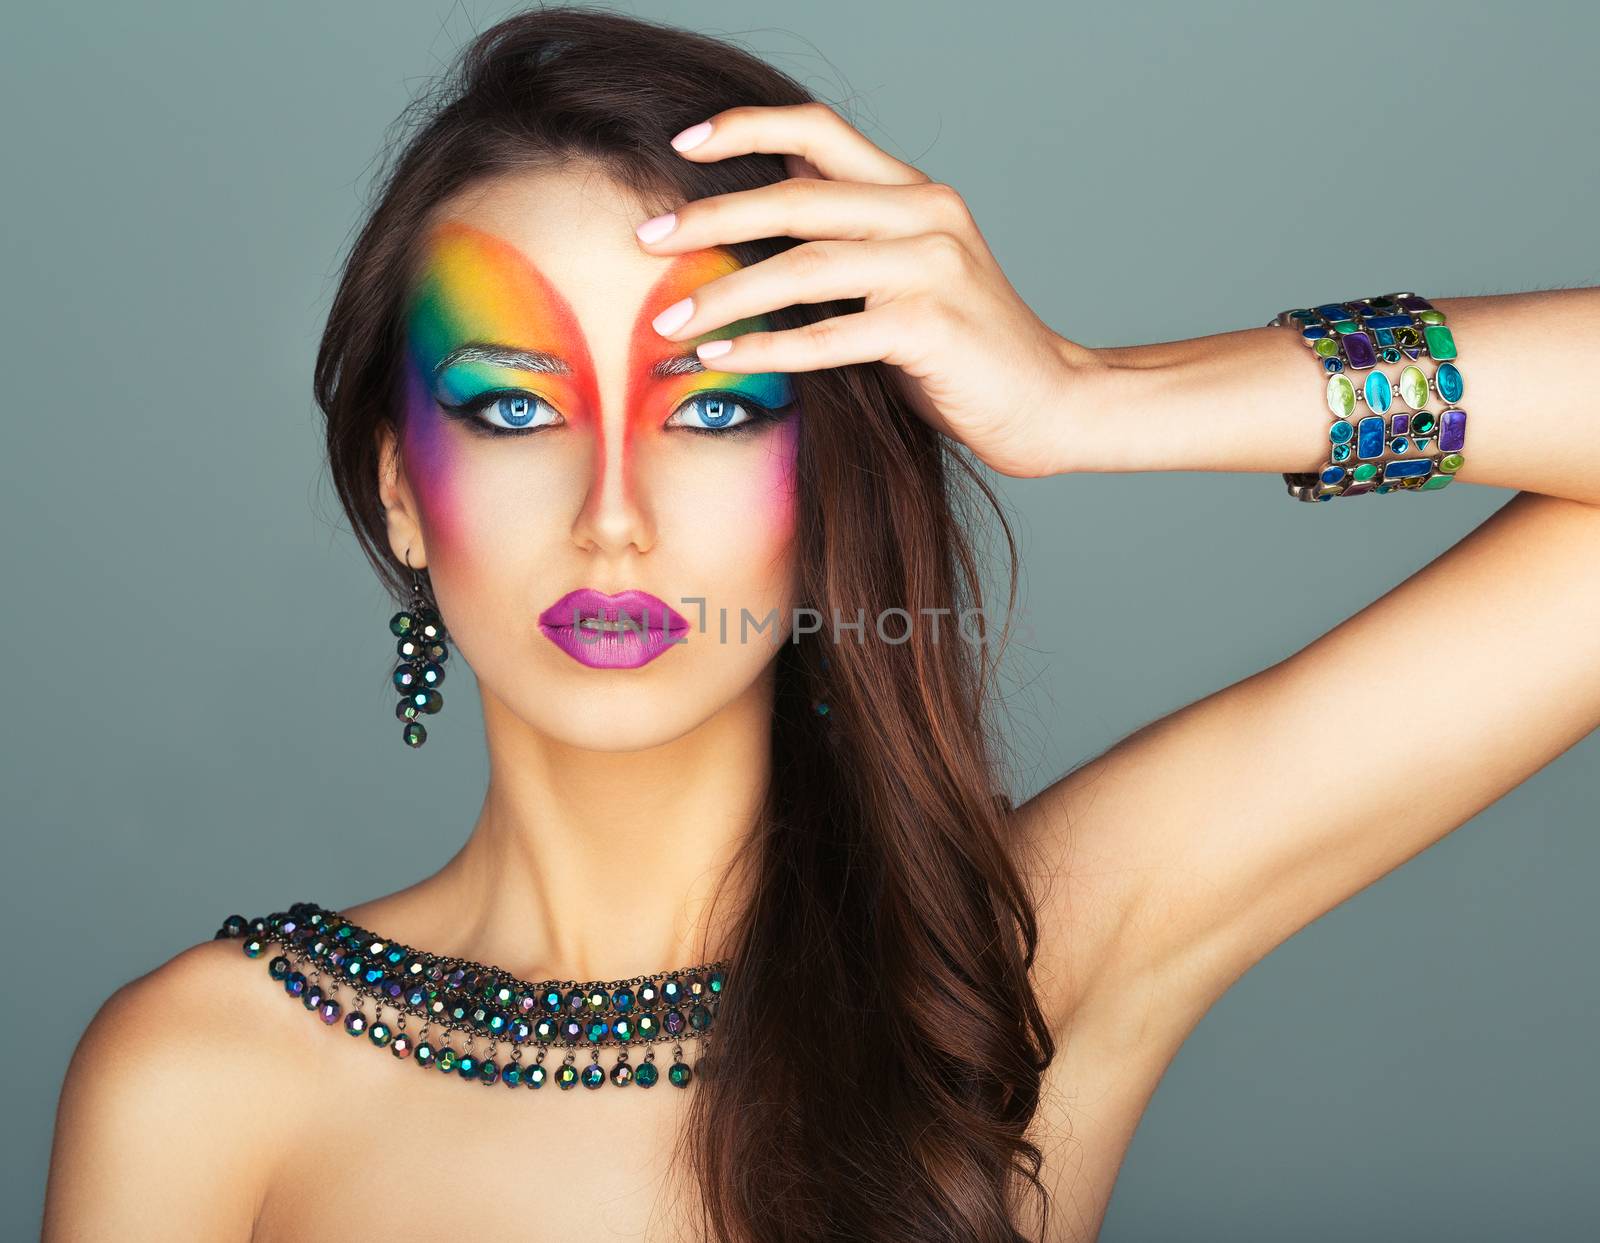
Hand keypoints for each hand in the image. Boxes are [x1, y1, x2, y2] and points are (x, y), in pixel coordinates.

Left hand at [633, 102, 1100, 478]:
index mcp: (915, 194)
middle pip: (795, 198)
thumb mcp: (909, 275)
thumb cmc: (966, 352)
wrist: (1051, 403)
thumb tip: (768, 206)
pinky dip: (769, 349)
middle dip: (710, 218)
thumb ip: (849, 238)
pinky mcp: (931, 327)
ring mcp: (933, 268)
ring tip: (671, 321)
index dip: (748, 127)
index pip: (820, 132)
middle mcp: (926, 215)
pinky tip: (724, 358)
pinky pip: (829, 335)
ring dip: (726, 294)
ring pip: (804, 267)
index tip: (684, 143)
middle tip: (647, 241)